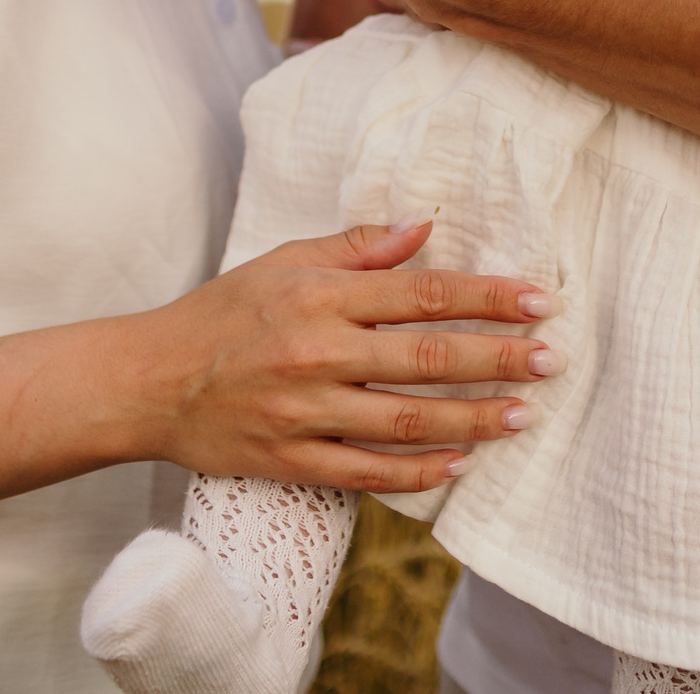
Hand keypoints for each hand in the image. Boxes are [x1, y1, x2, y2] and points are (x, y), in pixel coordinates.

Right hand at [132, 219, 559, 492]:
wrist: (148, 381)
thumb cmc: (222, 314)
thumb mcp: (284, 262)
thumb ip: (358, 247)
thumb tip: (424, 228)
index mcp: (321, 296)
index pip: (424, 294)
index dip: (488, 297)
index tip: (539, 301)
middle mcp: (318, 353)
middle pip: (428, 358)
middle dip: (499, 359)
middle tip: (551, 361)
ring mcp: (306, 413)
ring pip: (408, 419)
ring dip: (474, 419)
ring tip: (523, 415)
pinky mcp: (292, 460)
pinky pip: (368, 471)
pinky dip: (417, 471)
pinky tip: (459, 464)